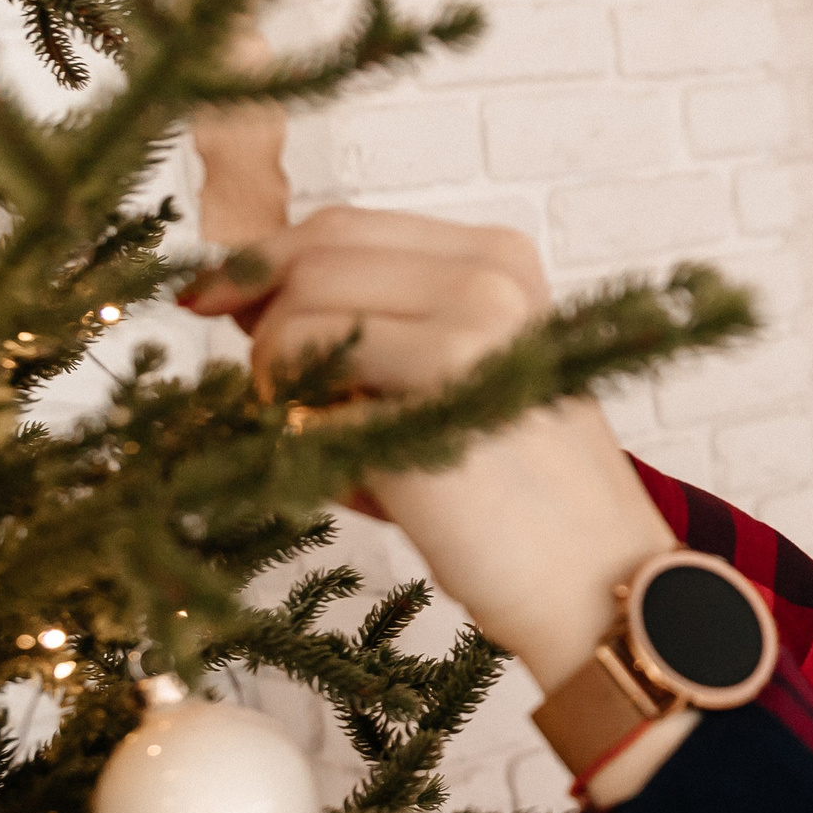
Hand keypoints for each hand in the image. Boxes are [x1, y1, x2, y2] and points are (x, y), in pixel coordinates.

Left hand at [178, 207, 674, 693]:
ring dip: (277, 372)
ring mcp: (466, 326)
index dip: (263, 261)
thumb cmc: (515, 500)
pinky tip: (348, 469)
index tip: (212, 297)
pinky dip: (295, 421)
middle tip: (270, 392)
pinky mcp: (432, 390)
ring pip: (297, 305)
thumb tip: (238, 292)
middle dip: (263, 314)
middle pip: (313, 252)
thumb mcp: (459, 379)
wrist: (600, 586)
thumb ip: (374, 323)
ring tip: (327, 438)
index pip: (344, 226)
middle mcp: (489, 277)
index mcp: (503, 260)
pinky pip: (302, 372)